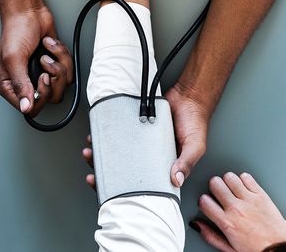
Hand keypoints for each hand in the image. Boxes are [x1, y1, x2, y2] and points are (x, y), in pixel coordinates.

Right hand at [0, 5, 72, 115]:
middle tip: (45, 62)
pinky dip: (62, 55)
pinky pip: (68, 71)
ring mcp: (42, 75)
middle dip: (53, 78)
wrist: (29, 12)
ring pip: (62, 85)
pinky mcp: (55, 65)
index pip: (30, 109)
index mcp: (10, 87)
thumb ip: (20, 84)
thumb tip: (26, 107)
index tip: (42, 78)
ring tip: (46, 51)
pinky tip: (50, 45)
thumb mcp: (13, 59)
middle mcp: (26, 84)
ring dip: (58, 63)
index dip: (41, 96)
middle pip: (50, 99)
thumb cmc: (16, 31)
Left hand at [81, 79, 211, 190]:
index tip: (108, 190)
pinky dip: (108, 135)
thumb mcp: (195, 145)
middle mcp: (150, 157)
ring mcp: (141, 142)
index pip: (141, 184)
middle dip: (105, 172)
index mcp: (163, 167)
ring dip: (102, 153)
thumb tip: (176, 180)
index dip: (123, 189)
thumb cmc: (195, 123)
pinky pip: (119, 133)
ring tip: (91, 151)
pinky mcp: (136, 127)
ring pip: (117, 152)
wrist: (190, 96)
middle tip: (92, 172)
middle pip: (123, 170)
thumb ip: (186, 161)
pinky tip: (99, 136)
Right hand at [190, 173, 285, 251]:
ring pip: (229, 177)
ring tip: (232, 189)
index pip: (204, 201)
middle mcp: (236, 209)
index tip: (207, 203)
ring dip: (228, 181)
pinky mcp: (260, 194)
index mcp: (227, 223)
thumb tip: (197, 225)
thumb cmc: (256, 248)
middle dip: (214, 187)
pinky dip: (243, 180)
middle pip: (215, 183)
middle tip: (219, 193)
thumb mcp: (229, 248)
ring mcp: (249, 200)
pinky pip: (246, 177)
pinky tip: (244, 188)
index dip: (203, 201)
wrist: (280, 244)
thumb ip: (211, 236)